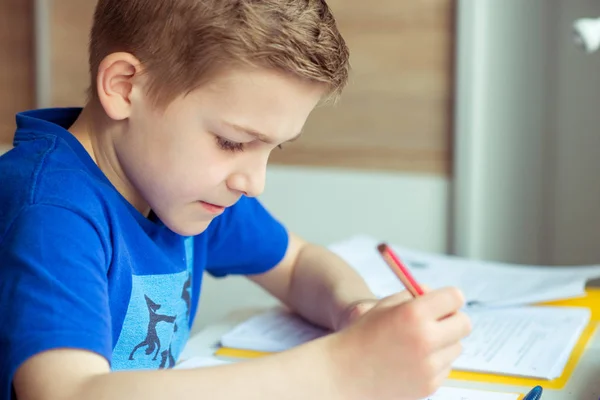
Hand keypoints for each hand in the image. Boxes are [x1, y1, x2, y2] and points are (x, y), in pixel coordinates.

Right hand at [325, 287, 471, 399]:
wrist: (343, 372)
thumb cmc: (361, 335)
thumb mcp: (384, 306)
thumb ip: (414, 297)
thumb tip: (441, 297)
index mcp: (414, 313)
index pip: (455, 297)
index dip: (450, 297)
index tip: (444, 302)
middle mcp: (425, 339)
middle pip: (464, 323)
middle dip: (453, 319)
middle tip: (439, 321)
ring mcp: (428, 365)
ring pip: (456, 347)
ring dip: (444, 342)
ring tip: (418, 343)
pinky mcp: (429, 385)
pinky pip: (446, 367)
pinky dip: (435, 362)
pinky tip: (412, 360)